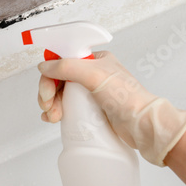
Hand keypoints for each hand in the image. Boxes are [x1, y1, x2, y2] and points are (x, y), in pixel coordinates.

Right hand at [37, 51, 185, 165]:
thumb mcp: (94, 75)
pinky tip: (52, 117)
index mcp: (94, 61)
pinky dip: (54, 111)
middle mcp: (90, 75)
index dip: (50, 74)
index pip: (62, 61)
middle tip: (47, 105)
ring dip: (50, 104)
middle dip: (48, 93)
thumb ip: (67, 67)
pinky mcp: (87, 108)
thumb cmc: (126, 98)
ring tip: (53, 116)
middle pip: (57, 79)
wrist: (140, 124)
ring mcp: (88, 92)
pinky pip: (64, 106)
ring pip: (59, 94)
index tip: (47, 89)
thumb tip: (44, 66)